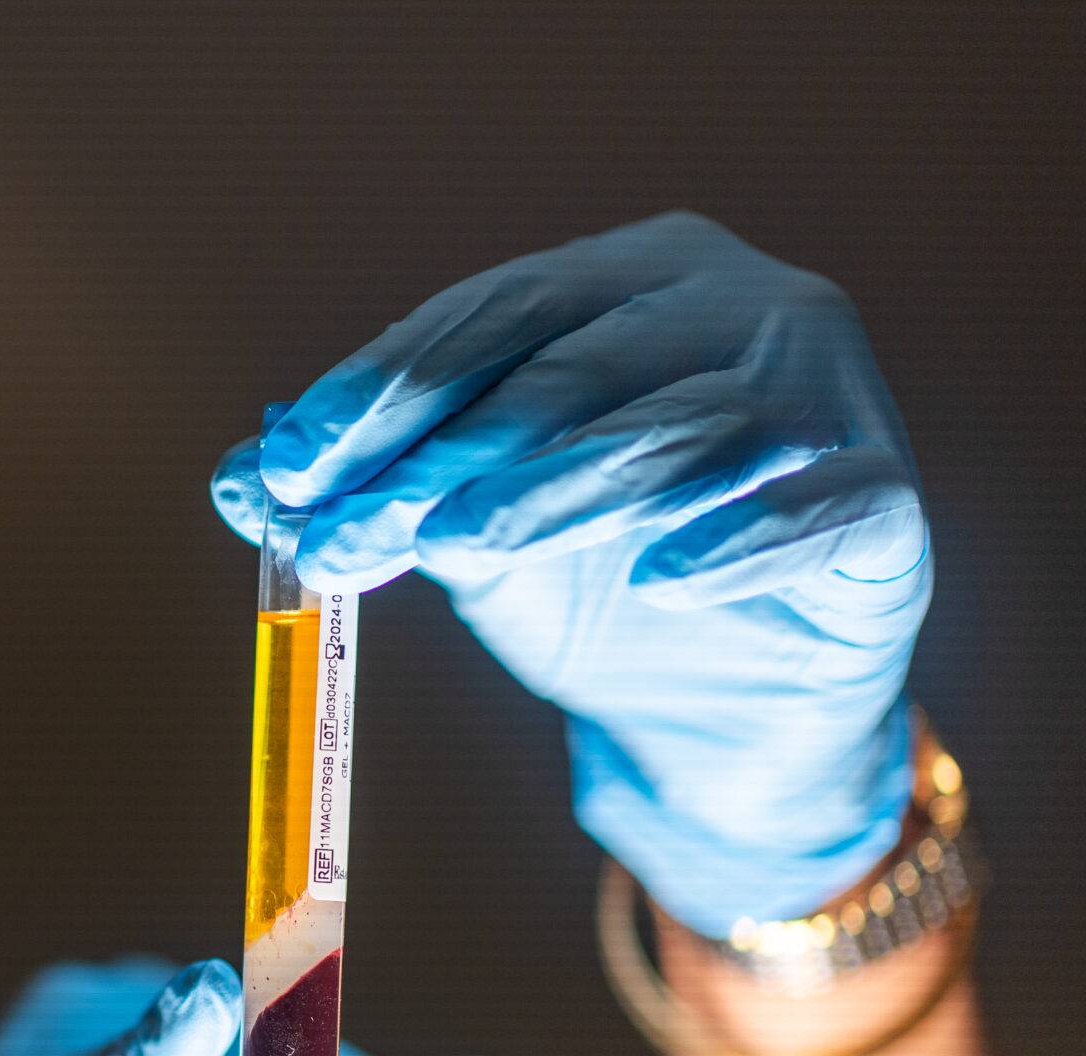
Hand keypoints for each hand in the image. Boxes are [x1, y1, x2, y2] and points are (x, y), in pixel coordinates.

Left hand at [212, 211, 930, 934]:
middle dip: (439, 456)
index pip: (493, 311)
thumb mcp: (460, 534)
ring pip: (684, 431)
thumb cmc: (586, 584)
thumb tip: (242, 483)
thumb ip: (368, 495)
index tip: (289, 468)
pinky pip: (817, 509)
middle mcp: (740, 308)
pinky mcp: (883, 502)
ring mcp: (826, 397)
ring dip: (556, 493)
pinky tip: (664, 583)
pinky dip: (739, 541)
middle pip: (572, 369)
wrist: (717, 708)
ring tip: (459, 552)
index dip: (383, 386)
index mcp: (630, 278)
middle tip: (342, 538)